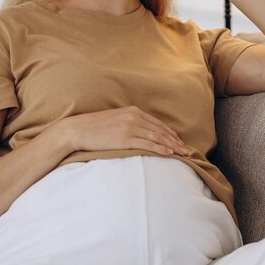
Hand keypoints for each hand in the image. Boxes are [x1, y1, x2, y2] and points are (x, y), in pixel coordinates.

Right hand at [64, 106, 189, 156]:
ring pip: (157, 137)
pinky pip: (147, 144)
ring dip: (172, 146)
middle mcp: (134, 117)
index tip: (179, 141)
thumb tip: (140, 132)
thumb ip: (129, 122)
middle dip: (175, 141)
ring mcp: (130, 127)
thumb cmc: (94, 127)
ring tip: (182, 153)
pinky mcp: (125, 139)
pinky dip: (160, 149)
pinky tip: (169, 153)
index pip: (157, 123)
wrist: (78, 129)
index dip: (170, 133)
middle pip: (160, 130)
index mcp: (133, 111)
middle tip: (186, 150)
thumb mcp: (115, 119)